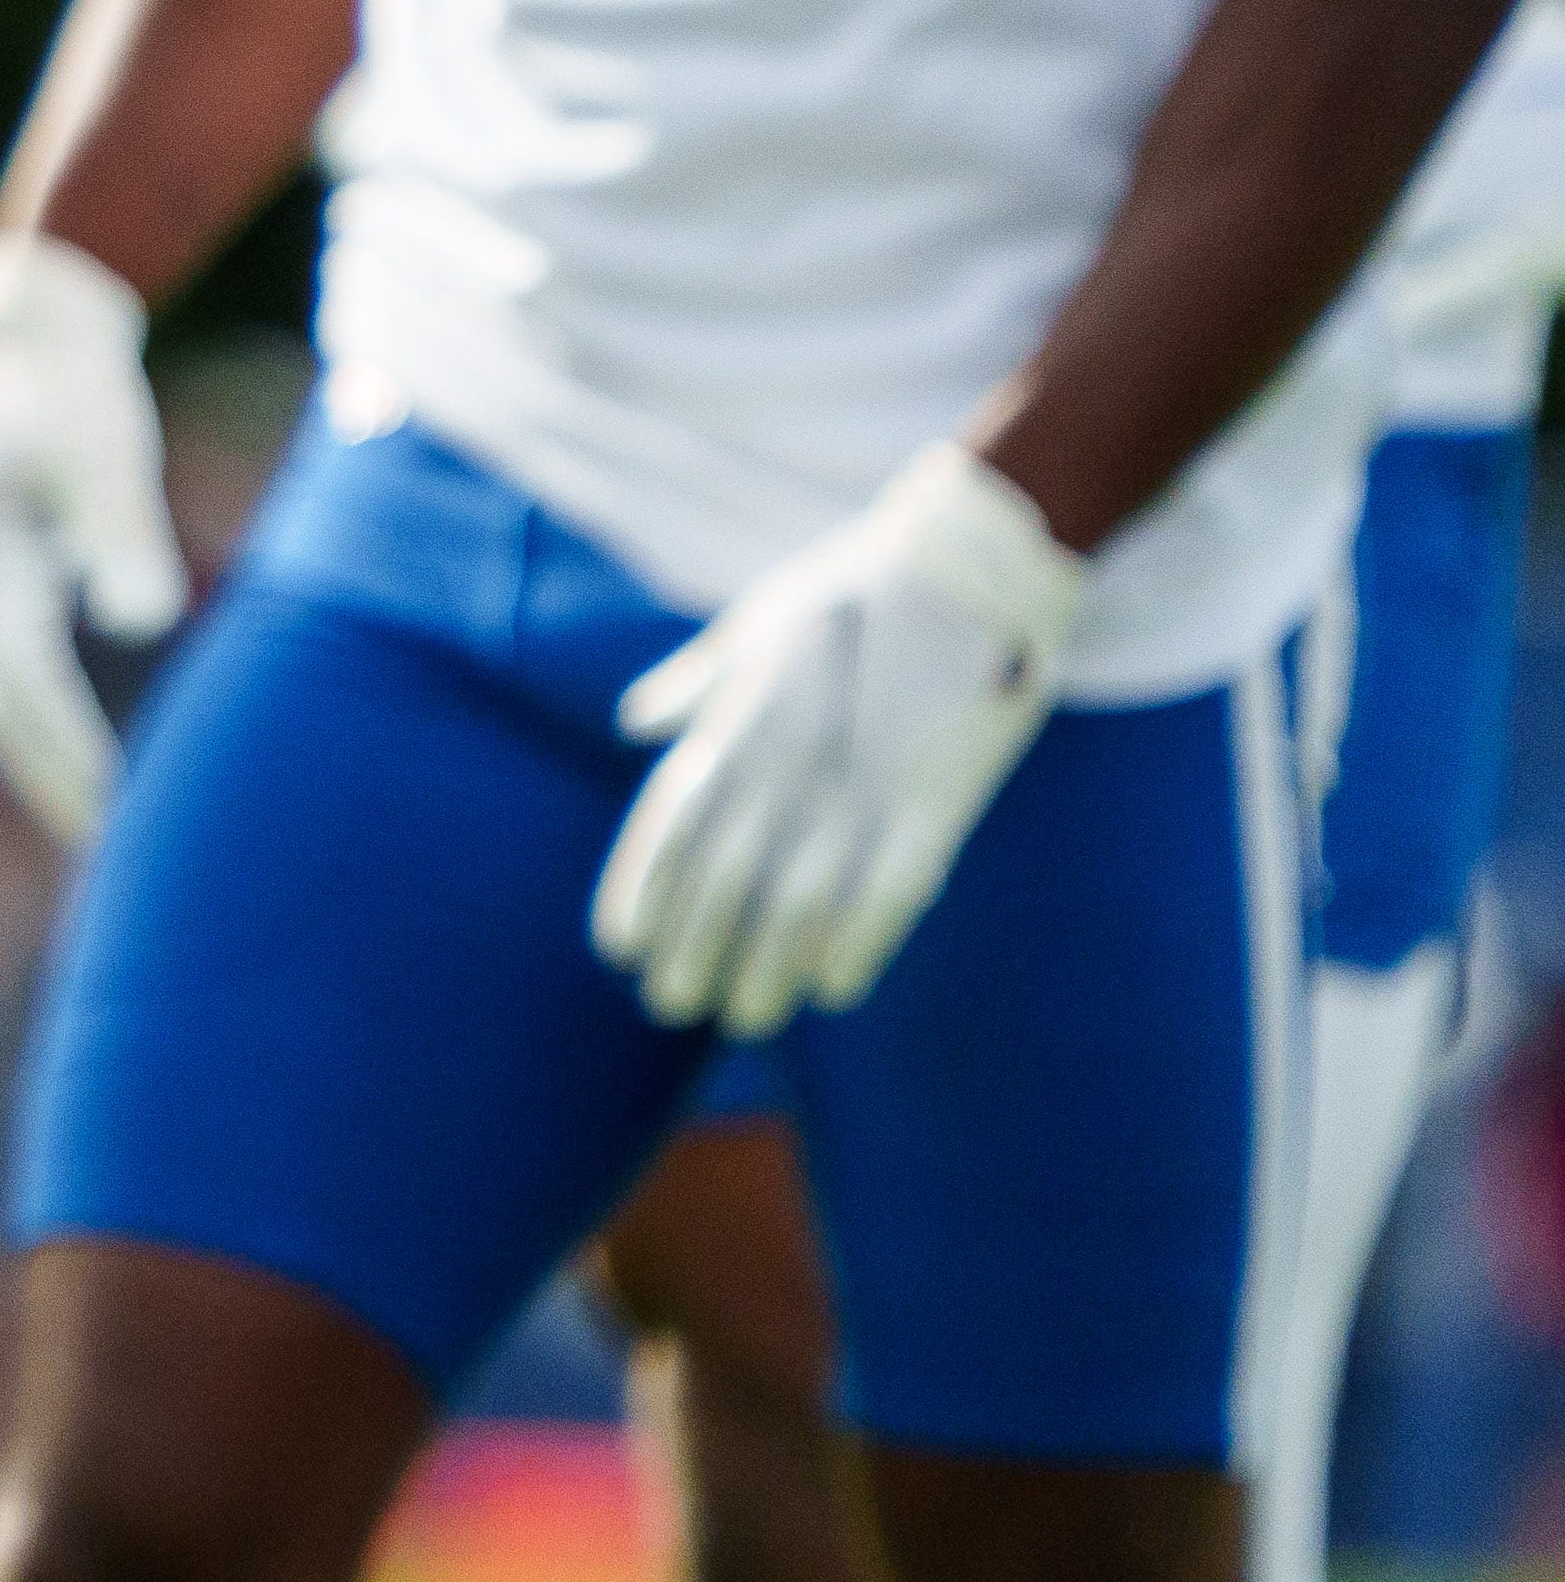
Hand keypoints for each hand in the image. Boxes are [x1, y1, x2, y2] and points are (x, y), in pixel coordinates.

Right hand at [0, 231, 189, 842]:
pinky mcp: (15, 561)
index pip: (20, 691)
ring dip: (49, 755)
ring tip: (103, 821)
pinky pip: (31, 662)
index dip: (65, 760)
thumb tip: (145, 614)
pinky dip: (61, 713)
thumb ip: (121, 530)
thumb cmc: (70, 375)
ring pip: (11, 690)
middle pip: (2, 708)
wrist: (35, 301)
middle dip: (49, 781)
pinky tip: (108, 740)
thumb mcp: (100, 447)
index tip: (113, 821)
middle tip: (109, 856)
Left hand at [593, 442, 1083, 1035]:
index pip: (669, 826)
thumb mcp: (754, 626)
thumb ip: (696, 684)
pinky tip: (833, 987)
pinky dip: (856, 943)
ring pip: (797, 899)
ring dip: (765, 964)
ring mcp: (860, 785)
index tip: (616, 948)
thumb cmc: (853, 591)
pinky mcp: (934, 801)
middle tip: (671, 1005)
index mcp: (738, 721)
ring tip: (745, 1016)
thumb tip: (638, 719)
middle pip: (724, 878)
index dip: (640, 891)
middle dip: (692, 947)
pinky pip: (888, 890)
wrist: (966, 566)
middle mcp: (787, 762)